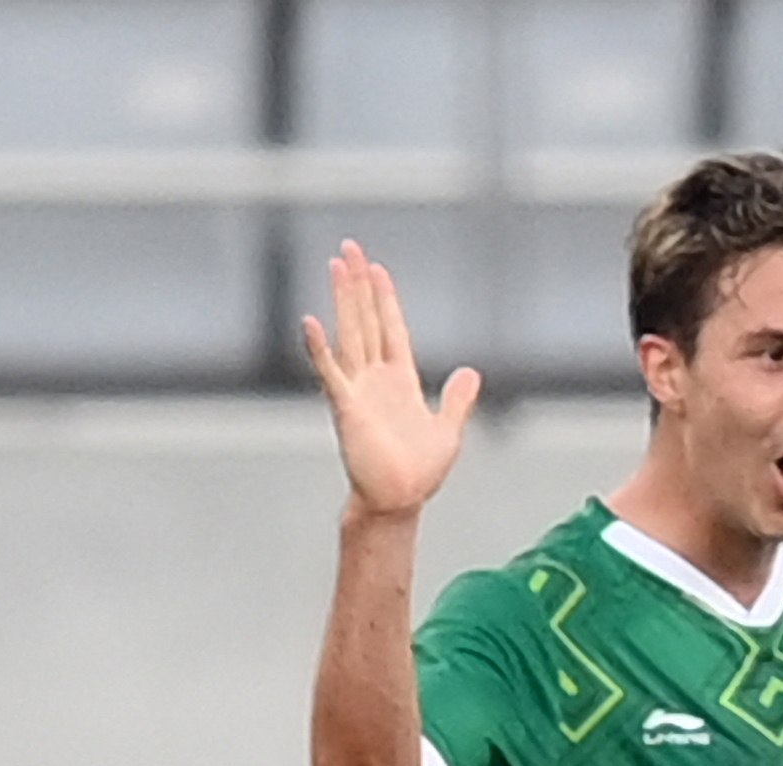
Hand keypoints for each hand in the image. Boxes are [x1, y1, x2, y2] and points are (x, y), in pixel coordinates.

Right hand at [304, 240, 482, 518]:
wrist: (399, 501)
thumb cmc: (418, 472)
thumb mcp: (448, 430)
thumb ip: (457, 399)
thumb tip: (471, 373)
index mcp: (399, 380)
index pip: (391, 328)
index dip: (385, 298)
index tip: (377, 269)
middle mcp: (375, 379)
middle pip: (365, 320)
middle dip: (358, 285)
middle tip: (350, 248)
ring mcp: (358, 390)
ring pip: (349, 333)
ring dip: (343, 300)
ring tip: (336, 266)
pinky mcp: (347, 408)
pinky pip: (331, 373)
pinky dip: (320, 349)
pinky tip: (311, 322)